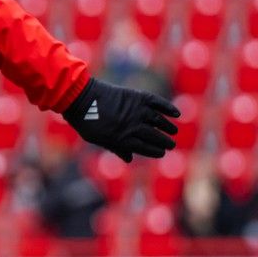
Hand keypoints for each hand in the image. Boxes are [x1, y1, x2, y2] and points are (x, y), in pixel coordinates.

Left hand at [62, 78, 180, 162]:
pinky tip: (176, 113)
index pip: (145, 148)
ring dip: (168, 127)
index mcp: (124, 140)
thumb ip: (116, 148)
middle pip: (154, 136)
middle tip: (171, 145)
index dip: (155, 151)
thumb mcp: (99, 140)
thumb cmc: (87, 121)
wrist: (81, 99)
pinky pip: (157, 102)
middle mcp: (133, 126)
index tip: (162, 153)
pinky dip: (167, 107)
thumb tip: (130, 159)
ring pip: (158, 121)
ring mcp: (136, 111)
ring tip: (174, 131)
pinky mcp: (137, 97)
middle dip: (164, 142)